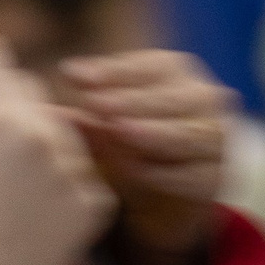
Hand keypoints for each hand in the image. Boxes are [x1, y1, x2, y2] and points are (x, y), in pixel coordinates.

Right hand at [0, 36, 108, 264]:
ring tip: (16, 182)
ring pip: (62, 131)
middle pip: (29, 90)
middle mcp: (36, 133)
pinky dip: (64, 184)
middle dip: (13, 100)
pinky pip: (80, 174)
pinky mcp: (93, 199)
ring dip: (44, 141)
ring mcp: (70, 166)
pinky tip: (39, 209)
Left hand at [55, 49, 234, 260]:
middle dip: (132, 99)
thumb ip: (88, 116)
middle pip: (173, 97)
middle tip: (96, 103)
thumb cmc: (128, 147)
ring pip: (188, 133)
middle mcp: (204, 100)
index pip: (150, 65)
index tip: (72, 75)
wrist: (163, 199)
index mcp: (177, 74)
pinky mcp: (215, 178)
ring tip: (119, 131)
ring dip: (152, 132)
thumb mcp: (107, 126)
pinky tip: (137, 171)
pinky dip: (166, 172)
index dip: (113, 70)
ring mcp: (215, 139)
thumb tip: (49, 112)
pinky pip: (194, 174)